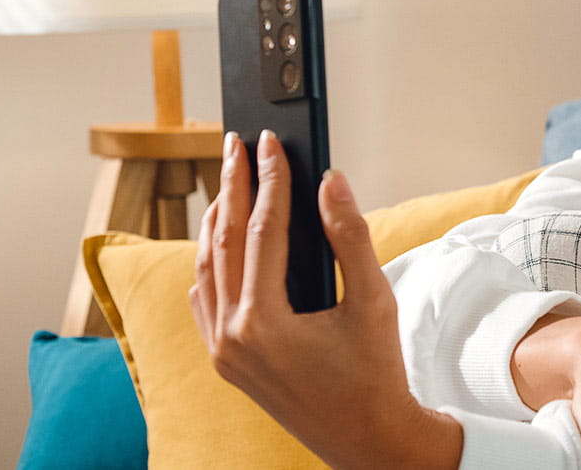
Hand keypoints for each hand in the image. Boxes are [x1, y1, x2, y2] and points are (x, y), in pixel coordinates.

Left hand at [189, 130, 461, 469]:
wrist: (367, 440)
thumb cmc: (376, 375)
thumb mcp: (373, 301)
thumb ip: (350, 236)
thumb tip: (331, 180)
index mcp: (264, 323)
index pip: (261, 230)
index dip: (269, 178)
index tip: (271, 141)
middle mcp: (231, 337)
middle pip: (224, 240)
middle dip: (231, 185)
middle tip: (236, 143)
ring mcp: (221, 351)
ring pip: (207, 268)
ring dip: (216, 219)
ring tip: (228, 178)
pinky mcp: (223, 360)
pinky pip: (205, 298)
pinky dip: (211, 260)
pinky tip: (220, 236)